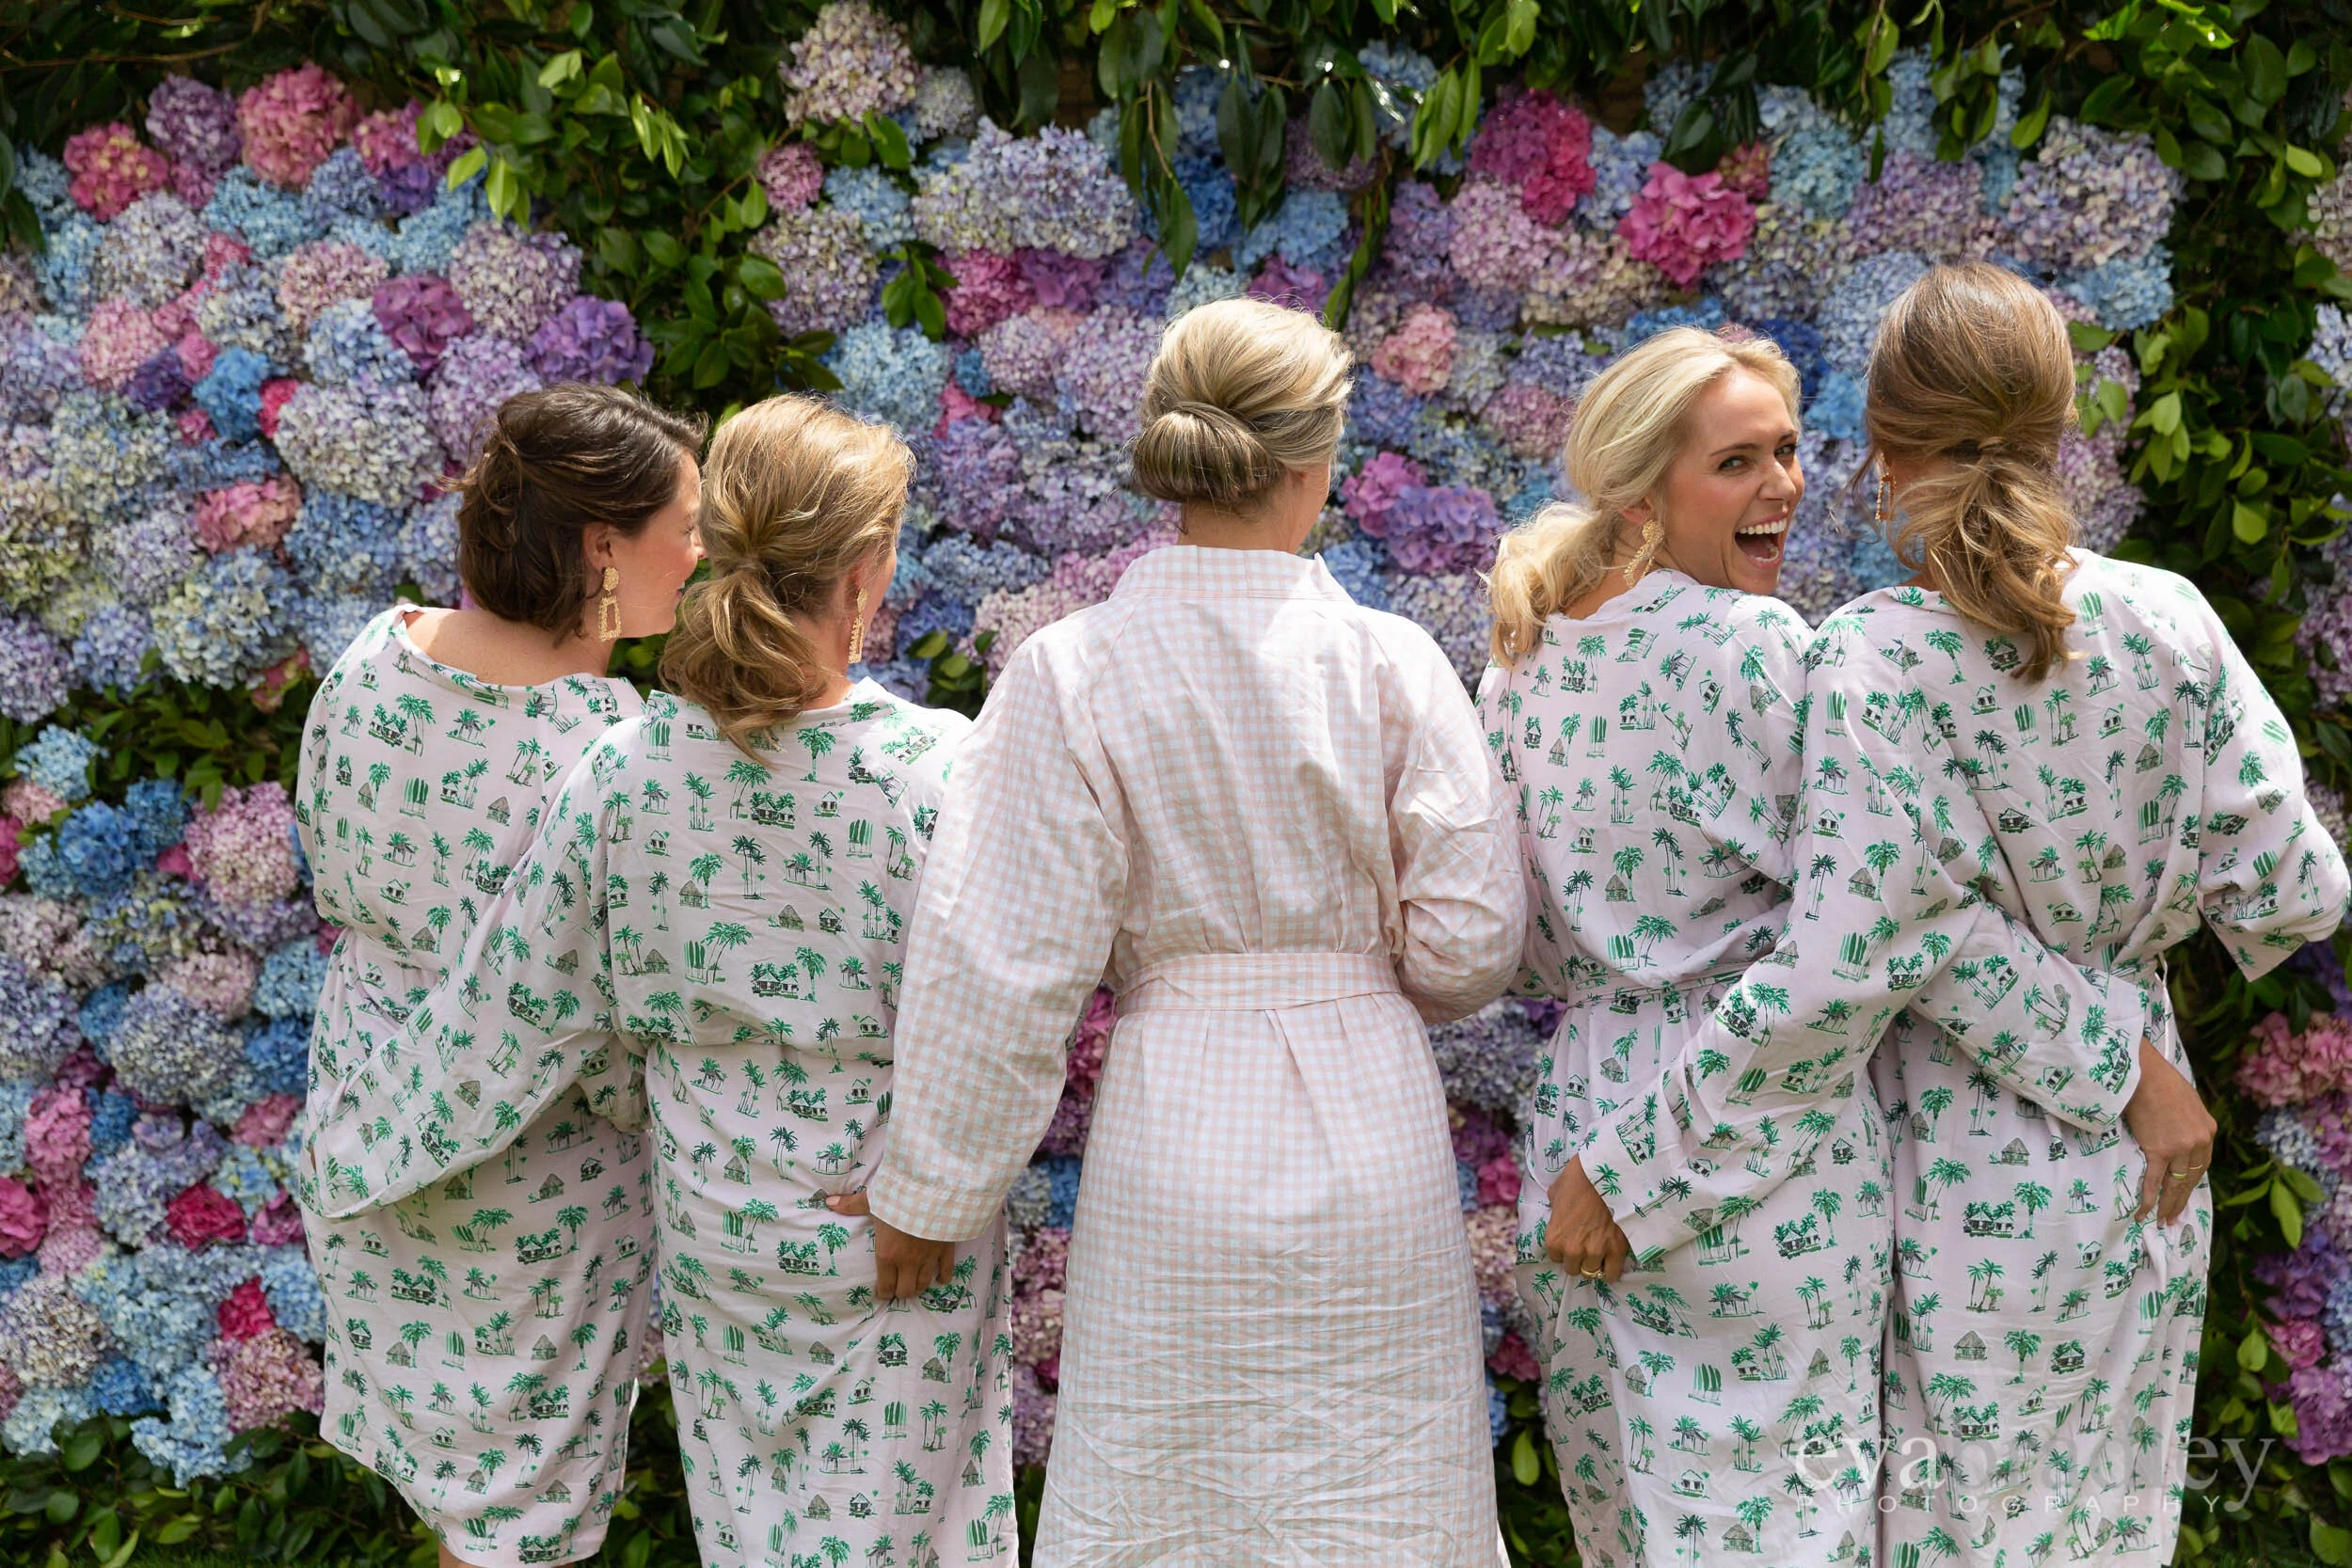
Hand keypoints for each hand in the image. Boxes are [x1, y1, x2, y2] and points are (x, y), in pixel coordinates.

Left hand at [826, 1190, 956, 1298]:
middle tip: (897, 1287)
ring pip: (923, 1284)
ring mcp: (928, 1258)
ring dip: (918, 1287)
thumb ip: (851, 1205)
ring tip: (914, 1284)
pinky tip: (940, 1279)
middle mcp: (907, 1262)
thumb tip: (829, 1201)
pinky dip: (943, 1277)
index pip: (884, 1287)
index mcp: (887, 1255)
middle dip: (899, 1291)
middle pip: (905, 1291)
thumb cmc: (899, 1197)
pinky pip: (946, 1270)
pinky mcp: (945, 1250)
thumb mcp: (873, 1201)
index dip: (882, 1293)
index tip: (881, 1291)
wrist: (932, 1191)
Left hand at [1544, 1157, 1630, 1281]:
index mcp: (1554, 1237)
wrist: (1604, 1174)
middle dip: (1578, 1258)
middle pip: (1573, 1269)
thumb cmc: (1578, 1179)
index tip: (1572, 1240)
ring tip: (1599, 1250)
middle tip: (1586, 1245)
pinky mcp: (1615, 1250)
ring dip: (1594, 1262)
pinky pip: (1611, 1274)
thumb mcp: (1556, 1192)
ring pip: (1591, 1271)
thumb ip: (1554, 1208)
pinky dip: (1610, 1271)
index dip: (1564, 1249)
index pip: (1556, 1258)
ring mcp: (1594, 1251)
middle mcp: (1571, 1249)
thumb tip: (1558, 1210)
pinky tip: (1610, 1262)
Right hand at [2121, 1037, 2215, 1226]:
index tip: (2183, 1196)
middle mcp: (2198, 1143)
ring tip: (2161, 1220)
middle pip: (2190, 1179)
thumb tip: (2177, 1132)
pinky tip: (2144, 1212)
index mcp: (2208, 1131)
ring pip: (2174, 1183)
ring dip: (2167, 1204)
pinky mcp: (2159, 1150)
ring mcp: (2179, 1148)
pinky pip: (2154, 1180)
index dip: (2191, 1184)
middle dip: (2180, 1200)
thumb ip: (2188, 1122)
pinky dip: (2149, 1198)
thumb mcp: (2187, 1101)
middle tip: (2173, 1218)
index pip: (2201, 1165)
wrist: (2144, 1073)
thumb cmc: (2160, 1081)